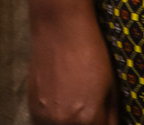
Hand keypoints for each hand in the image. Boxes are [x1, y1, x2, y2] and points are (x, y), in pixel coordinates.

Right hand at [28, 0, 119, 124]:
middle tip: (89, 112)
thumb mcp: (110, 87)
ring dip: (69, 124)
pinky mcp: (32, 108)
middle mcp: (65, 123)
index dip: (103, 124)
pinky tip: (61, 106)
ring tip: (74, 108)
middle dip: (87, 124)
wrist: (59, 28)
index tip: (102, 118)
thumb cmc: (91, 53)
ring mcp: (45, 117)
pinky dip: (54, 121)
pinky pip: (45, 124)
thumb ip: (110, 116)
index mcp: (89, 119)